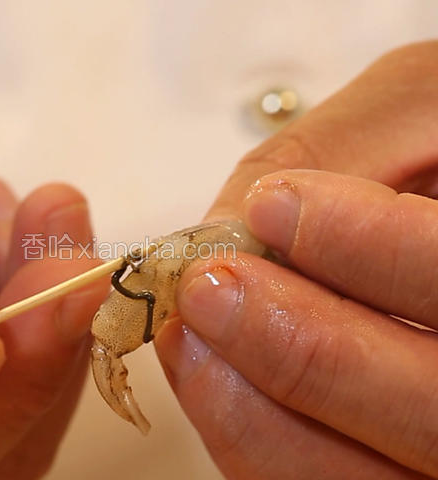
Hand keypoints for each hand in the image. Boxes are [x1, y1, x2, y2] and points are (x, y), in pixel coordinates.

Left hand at [156, 41, 437, 478]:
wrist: (425, 189)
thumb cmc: (432, 142)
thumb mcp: (415, 111)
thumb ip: (335, 154)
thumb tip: (235, 225)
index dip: (368, 247)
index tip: (276, 205)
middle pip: (423, 411)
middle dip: (300, 346)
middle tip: (213, 286)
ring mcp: (424, 443)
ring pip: (352, 473)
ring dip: (253, 405)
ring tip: (190, 329)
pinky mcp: (367, 454)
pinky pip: (301, 478)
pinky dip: (243, 433)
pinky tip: (203, 368)